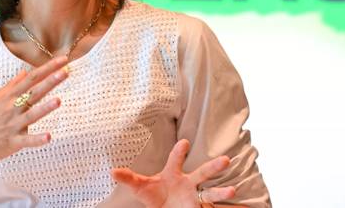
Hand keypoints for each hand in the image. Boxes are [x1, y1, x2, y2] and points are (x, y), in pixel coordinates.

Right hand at [0, 56, 69, 168]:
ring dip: (45, 108)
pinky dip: (37, 139)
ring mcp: (13, 125)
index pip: (31, 78)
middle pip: (34, 92)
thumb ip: (12, 85)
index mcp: (9, 96)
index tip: (63, 60)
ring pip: (32, 115)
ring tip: (59, 101)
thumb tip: (25, 72)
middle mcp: (12, 108)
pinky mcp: (13, 142)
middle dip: (50, 82)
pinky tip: (49, 137)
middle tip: (65, 71)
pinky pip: (27, 140)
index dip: (48, 68)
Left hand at [112, 139, 235, 207]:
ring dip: (222, 191)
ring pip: (212, 193)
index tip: (183, 142)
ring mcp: (196, 197)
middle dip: (213, 167)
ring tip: (233, 190)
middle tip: (225, 160)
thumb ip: (129, 179)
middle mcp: (189, 183)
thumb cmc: (156, 195)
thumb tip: (112, 172)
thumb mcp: (141, 188)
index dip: (178, 152)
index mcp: (174, 173)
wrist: (167, 207)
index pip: (175, 160)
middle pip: (203, 173)